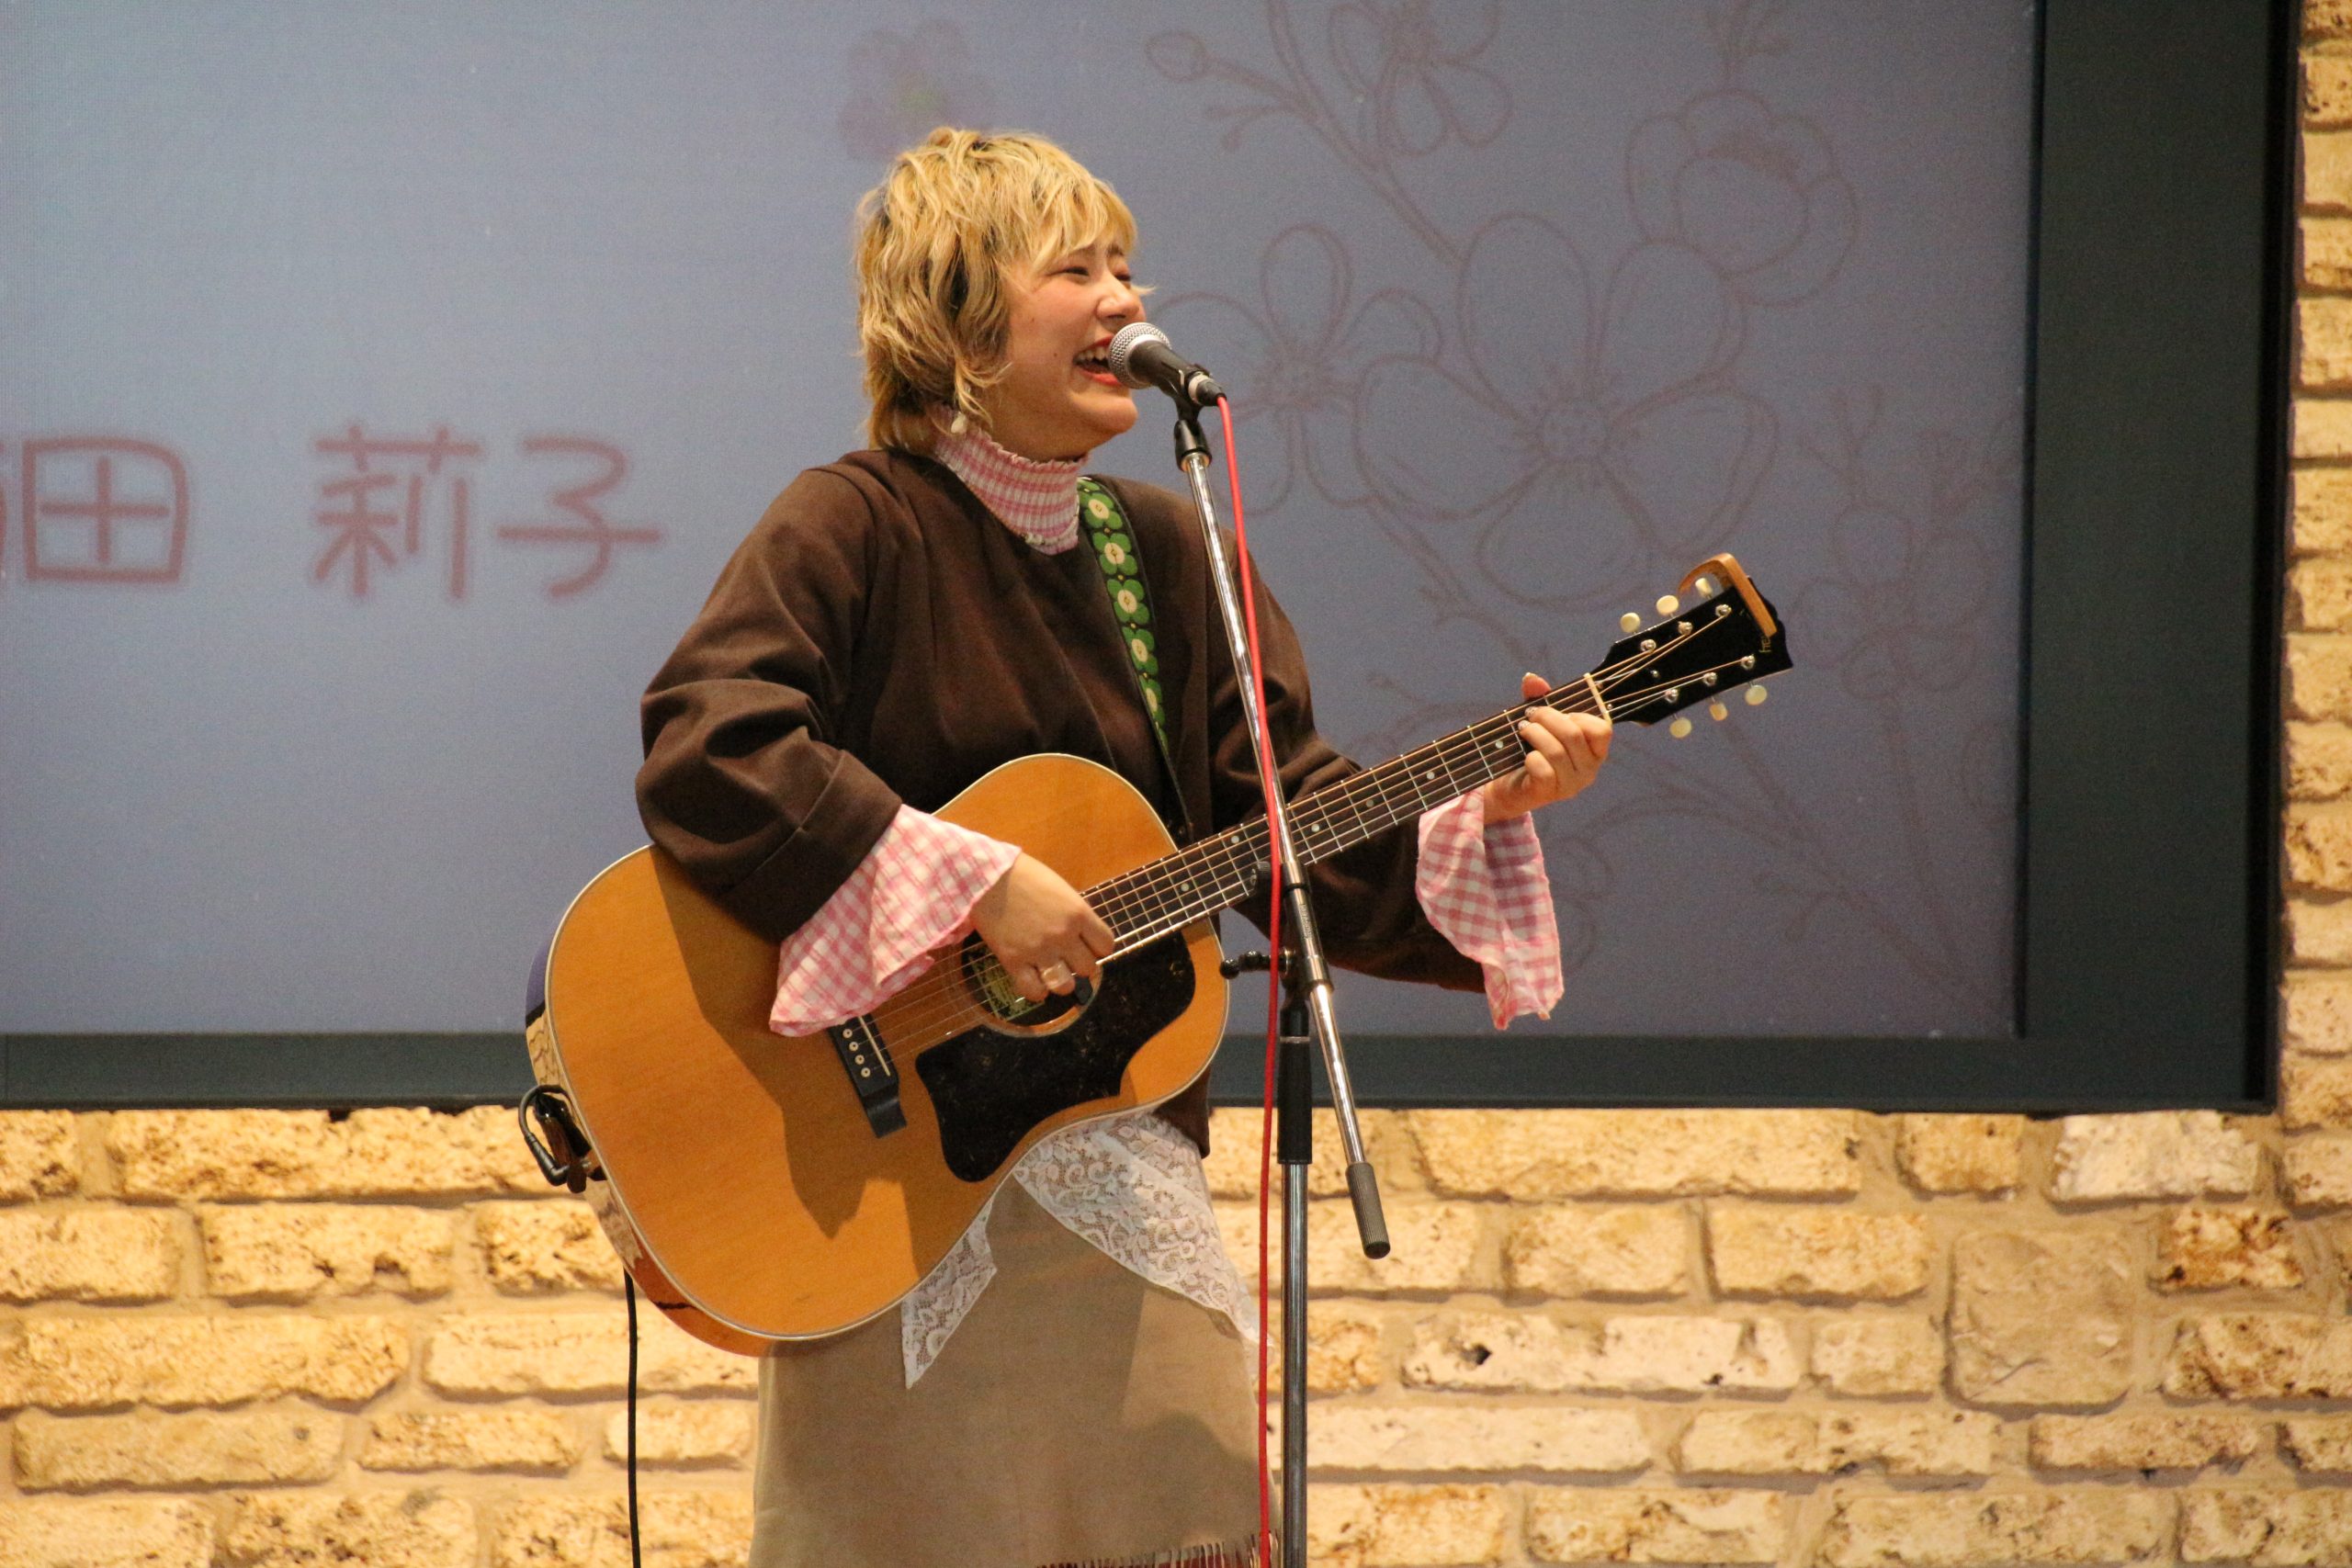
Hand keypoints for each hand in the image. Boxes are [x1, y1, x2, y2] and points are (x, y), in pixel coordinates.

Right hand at [970, 853, 1116, 1002]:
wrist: (986, 877)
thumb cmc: (1025, 875)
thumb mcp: (1060, 889)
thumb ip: (1074, 914)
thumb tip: (1082, 935)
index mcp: (1079, 913)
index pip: (1106, 945)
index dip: (1097, 947)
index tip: (1086, 945)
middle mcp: (1063, 936)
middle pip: (1088, 968)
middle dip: (1079, 964)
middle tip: (1066, 957)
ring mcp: (1039, 951)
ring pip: (1065, 986)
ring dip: (1061, 981)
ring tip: (1052, 972)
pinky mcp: (1014, 962)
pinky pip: (1034, 991)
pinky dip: (1037, 991)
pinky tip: (1033, 980)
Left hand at [1481, 671, 1611, 824]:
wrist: (1510, 788)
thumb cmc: (1531, 751)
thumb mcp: (1539, 724)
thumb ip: (1539, 699)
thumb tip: (1531, 678)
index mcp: (1594, 752)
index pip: (1602, 730)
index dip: (1579, 716)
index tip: (1560, 713)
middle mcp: (1588, 770)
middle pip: (1574, 735)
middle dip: (1548, 718)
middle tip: (1530, 715)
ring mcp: (1570, 785)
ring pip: (1556, 752)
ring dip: (1534, 734)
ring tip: (1522, 730)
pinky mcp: (1549, 793)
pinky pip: (1543, 770)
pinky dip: (1530, 758)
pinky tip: (1524, 756)